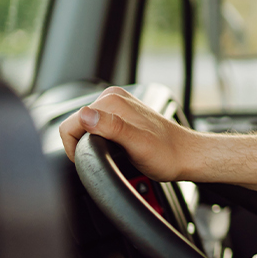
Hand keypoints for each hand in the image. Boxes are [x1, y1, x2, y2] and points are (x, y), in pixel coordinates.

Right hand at [57, 86, 193, 180]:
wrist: (186, 155)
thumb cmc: (167, 154)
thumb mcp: (137, 145)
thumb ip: (112, 128)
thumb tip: (85, 116)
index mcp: (111, 101)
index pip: (70, 123)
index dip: (74, 147)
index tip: (92, 160)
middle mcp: (113, 97)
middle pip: (77, 124)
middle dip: (85, 144)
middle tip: (109, 157)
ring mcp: (118, 104)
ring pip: (86, 126)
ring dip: (94, 142)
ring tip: (116, 152)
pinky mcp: (121, 113)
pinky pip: (98, 125)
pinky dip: (102, 139)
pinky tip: (118, 147)